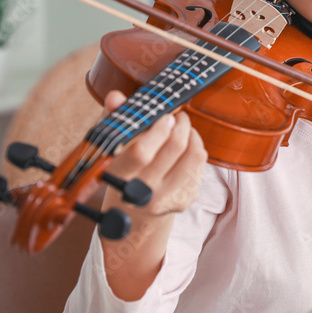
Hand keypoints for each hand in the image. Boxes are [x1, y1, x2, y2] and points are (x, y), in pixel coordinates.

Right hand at [98, 90, 207, 299]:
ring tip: (183, 126)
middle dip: (180, 125)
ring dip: (192, 134)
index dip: (157, 130)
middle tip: (177, 115)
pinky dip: (195, 147)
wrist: (133, 216)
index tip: (164, 115)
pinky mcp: (185, 200)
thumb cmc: (122, 173)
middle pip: (174, 149)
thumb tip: (115, 96)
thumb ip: (114, 122)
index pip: (141, 153)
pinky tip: (185, 144)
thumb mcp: (111, 151)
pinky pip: (200, 164)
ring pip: (194, 155)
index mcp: (120, 178)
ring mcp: (167, 199)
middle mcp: (144, 193)